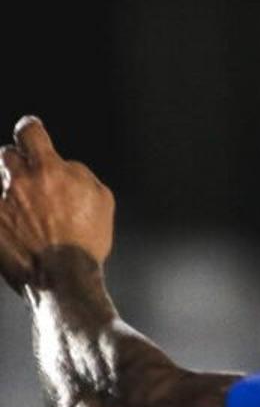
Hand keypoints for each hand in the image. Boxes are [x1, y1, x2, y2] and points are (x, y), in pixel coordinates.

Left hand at [0, 117, 114, 290]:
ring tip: (23, 209)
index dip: (31, 129)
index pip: (29, 131)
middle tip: (30, 182)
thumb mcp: (102, 200)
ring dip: (8, 188)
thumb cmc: (86, 241)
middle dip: (18, 165)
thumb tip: (63, 166)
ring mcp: (1, 200)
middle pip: (7, 154)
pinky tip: (15, 226)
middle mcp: (19, 180)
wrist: (62, 277)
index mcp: (49, 169)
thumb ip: (79, 173)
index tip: (32, 132)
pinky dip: (3, 213)